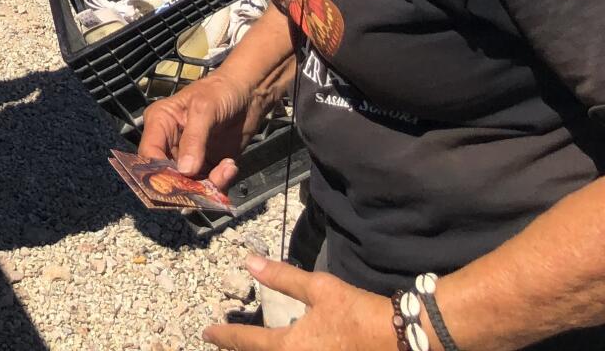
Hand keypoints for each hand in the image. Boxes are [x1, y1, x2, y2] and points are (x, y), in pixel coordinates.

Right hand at [137, 71, 253, 188]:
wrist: (249, 93)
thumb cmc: (221, 91)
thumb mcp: (204, 109)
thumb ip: (194, 139)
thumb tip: (185, 171)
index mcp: (160, 123)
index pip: (148, 154)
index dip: (158, 172)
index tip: (177, 183)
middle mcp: (170, 143)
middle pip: (165, 175)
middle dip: (184, 184)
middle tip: (205, 185)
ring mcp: (189, 157)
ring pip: (188, 185)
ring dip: (207, 185)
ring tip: (226, 169)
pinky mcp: (208, 166)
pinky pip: (208, 185)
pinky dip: (219, 183)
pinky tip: (230, 166)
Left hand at [205, 258, 394, 349]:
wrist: (398, 338)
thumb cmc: (356, 312)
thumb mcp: (319, 289)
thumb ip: (282, 278)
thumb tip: (250, 262)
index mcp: (290, 347)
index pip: (247, 342)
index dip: (224, 336)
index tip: (207, 332)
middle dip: (240, 350)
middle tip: (222, 341)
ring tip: (249, 346)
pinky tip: (286, 347)